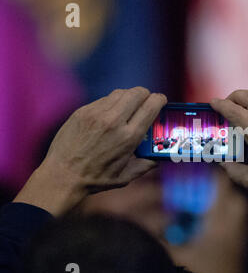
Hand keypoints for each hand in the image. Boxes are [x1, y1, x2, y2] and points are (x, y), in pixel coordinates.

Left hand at [14, 87, 166, 215]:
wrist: (62, 176)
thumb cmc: (95, 179)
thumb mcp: (126, 177)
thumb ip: (146, 165)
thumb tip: (159, 157)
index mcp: (129, 137)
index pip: (151, 106)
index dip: (159, 100)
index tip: (161, 101)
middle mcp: (114, 121)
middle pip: (137, 93)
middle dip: (146, 95)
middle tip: (146, 101)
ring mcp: (96, 114)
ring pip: (120, 93)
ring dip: (129, 97)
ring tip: (128, 108)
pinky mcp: (83, 111)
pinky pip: (103, 99)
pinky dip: (112, 103)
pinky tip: (110, 115)